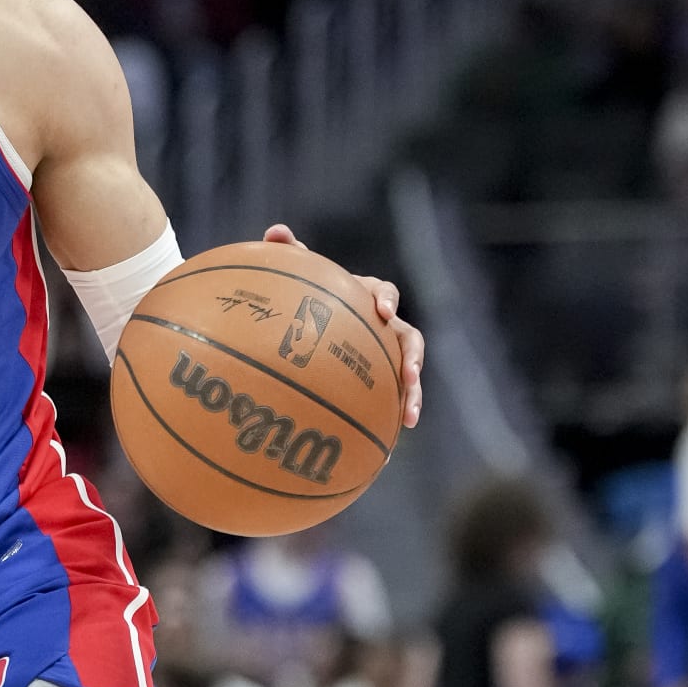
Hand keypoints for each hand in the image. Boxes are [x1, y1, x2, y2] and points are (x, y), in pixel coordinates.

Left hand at [263, 224, 423, 427]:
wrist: (303, 321)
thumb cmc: (301, 297)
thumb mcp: (292, 276)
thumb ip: (286, 254)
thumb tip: (275, 231)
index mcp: (364, 297)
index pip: (383, 293)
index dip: (385, 300)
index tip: (381, 311)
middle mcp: (381, 327)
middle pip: (408, 338)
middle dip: (412, 357)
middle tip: (409, 373)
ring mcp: (382, 356)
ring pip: (407, 374)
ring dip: (411, 394)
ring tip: (409, 417)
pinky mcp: (378, 383)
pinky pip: (388, 403)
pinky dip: (388, 423)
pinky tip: (383, 455)